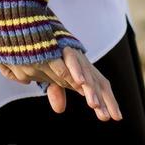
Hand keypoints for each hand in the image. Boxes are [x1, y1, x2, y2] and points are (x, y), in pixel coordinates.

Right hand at [0, 48, 121, 121]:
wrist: (28, 25)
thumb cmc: (42, 51)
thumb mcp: (50, 74)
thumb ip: (56, 90)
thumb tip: (60, 110)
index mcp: (81, 69)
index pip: (98, 86)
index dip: (107, 101)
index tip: (116, 118)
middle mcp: (81, 61)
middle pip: (97, 81)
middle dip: (103, 100)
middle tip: (108, 117)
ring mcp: (72, 54)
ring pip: (84, 73)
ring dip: (89, 89)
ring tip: (94, 105)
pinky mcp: (60, 48)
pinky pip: (70, 60)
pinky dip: (75, 71)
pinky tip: (80, 83)